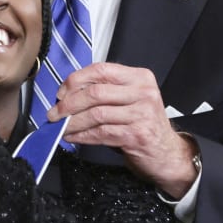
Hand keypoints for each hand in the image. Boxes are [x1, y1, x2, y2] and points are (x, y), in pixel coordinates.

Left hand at [46, 62, 198, 197]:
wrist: (168, 153)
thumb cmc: (143, 124)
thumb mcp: (130, 99)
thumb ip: (106, 91)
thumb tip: (67, 94)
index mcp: (140, 77)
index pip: (101, 70)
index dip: (76, 80)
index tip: (61, 93)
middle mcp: (143, 92)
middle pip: (95, 92)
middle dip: (69, 104)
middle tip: (54, 113)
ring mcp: (142, 114)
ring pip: (95, 114)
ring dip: (72, 122)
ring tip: (60, 127)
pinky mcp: (137, 135)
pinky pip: (100, 133)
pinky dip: (81, 136)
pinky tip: (72, 137)